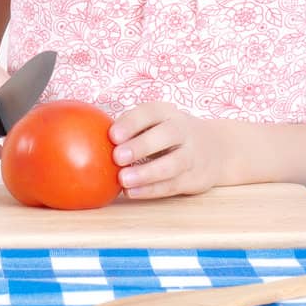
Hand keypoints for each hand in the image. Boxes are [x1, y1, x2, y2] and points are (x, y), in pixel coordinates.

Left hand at [109, 103, 225, 197]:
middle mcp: (183, 130)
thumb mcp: (155, 123)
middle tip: (117, 157)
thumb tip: (87, 139)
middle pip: (165, 136)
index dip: (131, 123)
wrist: (217, 149)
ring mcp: (192, 154)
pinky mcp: (195, 177)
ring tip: (123, 180)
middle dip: (141, 146)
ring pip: (172, 164)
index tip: (112, 135)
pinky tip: (133, 192)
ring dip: (147, 173)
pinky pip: (173, 184)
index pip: (150, 113)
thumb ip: (129, 129)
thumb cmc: (168, 134)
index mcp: (167, 113)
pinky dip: (152, 190)